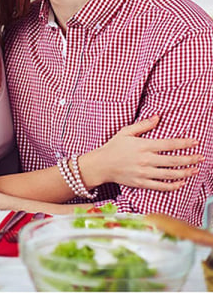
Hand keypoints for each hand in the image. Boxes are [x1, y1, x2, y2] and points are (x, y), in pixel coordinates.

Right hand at [85, 116, 202, 189]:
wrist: (102, 164)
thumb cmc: (113, 146)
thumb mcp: (126, 132)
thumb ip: (143, 125)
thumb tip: (157, 117)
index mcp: (143, 146)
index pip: (168, 144)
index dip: (184, 143)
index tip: (195, 142)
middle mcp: (145, 160)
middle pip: (173, 160)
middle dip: (190, 159)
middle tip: (201, 157)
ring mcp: (144, 173)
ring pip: (170, 174)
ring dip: (185, 172)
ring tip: (195, 170)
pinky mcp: (141, 183)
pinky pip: (161, 186)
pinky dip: (173, 185)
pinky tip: (181, 182)